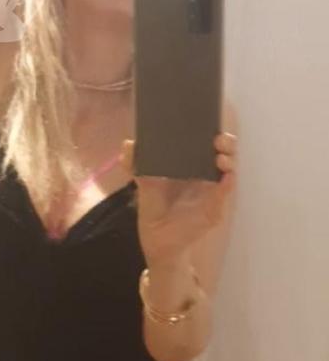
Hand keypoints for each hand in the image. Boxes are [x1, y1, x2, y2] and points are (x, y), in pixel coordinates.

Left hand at [118, 132, 236, 264]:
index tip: (209, 124)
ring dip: (229, 161)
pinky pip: (225, 193)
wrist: (156, 237)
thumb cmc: (154, 205)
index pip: (208, 142)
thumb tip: (129, 144)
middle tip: (217, 140)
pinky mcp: (214, 207)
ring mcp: (213, 190)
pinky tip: (225, 177)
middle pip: (225, 152)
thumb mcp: (143, 180)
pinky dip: (228, 184)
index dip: (212, 131)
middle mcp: (206, 174)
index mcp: (192, 163)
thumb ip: (135, 162)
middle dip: (226, 142)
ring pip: (230, 170)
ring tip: (221, 158)